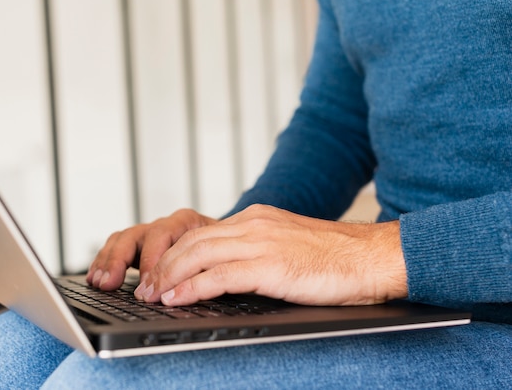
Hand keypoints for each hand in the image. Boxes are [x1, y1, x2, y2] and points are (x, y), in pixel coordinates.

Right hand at [86, 209, 216, 289]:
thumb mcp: (222, 260)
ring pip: (123, 239)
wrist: (229, 247)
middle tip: (111, 283)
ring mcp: (153, 234)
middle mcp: (167, 225)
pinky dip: (105, 262)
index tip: (146, 286)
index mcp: (189, 223)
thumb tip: (192, 290)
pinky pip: (117, 247)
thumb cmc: (226, 256)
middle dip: (121, 260)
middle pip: (137, 234)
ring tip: (99, 283)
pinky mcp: (142, 245)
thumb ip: (207, 271)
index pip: (163, 234)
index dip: (151, 260)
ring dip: (109, 261)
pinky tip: (96, 279)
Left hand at [135, 204, 407, 305]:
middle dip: (164, 266)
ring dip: (170, 277)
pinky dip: (193, 288)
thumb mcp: (287, 244)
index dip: (173, 254)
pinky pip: (221, 276)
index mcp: (256, 218)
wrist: (372, 256)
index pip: (201, 233)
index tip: (157, 273)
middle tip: (146, 287)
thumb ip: (257, 250)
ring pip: (199, 255)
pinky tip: (178, 299)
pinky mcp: (272, 265)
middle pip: (192, 242)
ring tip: (153, 295)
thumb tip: (227, 272)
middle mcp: (254, 224)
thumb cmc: (334, 257)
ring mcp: (262, 242)